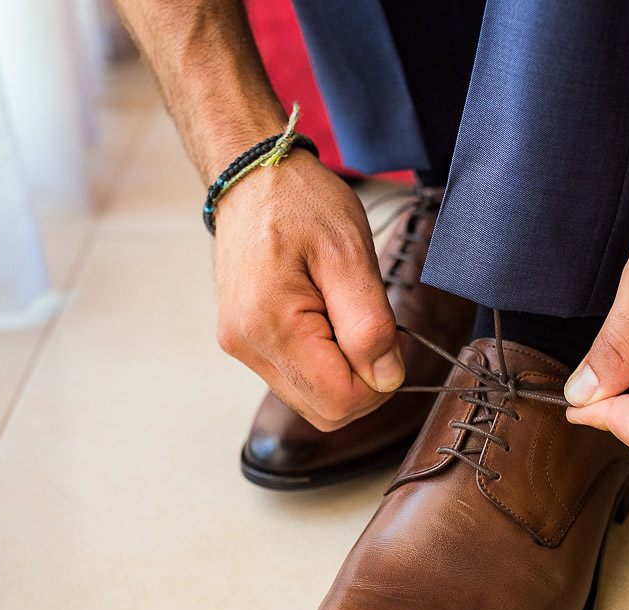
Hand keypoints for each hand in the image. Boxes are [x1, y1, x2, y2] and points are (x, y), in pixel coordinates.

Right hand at [212, 151, 403, 430]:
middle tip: (367, 324)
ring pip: (310, 400)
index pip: (339, 402)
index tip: (386, 338)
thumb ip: (370, 323)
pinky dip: (321, 361)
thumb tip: (386, 379)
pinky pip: (295, 378)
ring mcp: (241, 348)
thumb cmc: (300, 202)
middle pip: (325, 411)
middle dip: (361, 381)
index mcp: (270, 326)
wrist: (253, 179)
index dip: (377, 383)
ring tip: (340, 311)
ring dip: (341, 371)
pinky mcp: (244, 343)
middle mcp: (247, 347)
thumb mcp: (350, 252)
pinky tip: (323, 317)